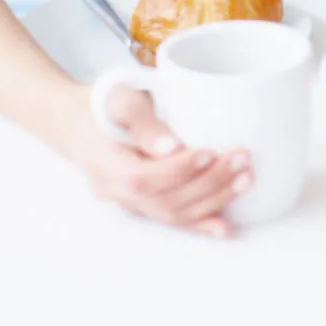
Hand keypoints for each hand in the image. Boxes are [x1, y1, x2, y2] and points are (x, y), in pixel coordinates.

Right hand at [55, 84, 251, 235]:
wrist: (80, 123)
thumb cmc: (102, 105)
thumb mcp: (117, 98)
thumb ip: (141, 120)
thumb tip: (170, 147)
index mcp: (102, 164)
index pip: (142, 178)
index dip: (178, 170)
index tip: (210, 151)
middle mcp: (113, 191)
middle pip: (163, 199)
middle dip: (208, 182)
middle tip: (240, 158)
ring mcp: (128, 202)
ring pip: (172, 212)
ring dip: (213, 199)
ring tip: (245, 178)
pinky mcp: (143, 205)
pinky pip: (172, 220)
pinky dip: (201, 224)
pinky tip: (225, 227)